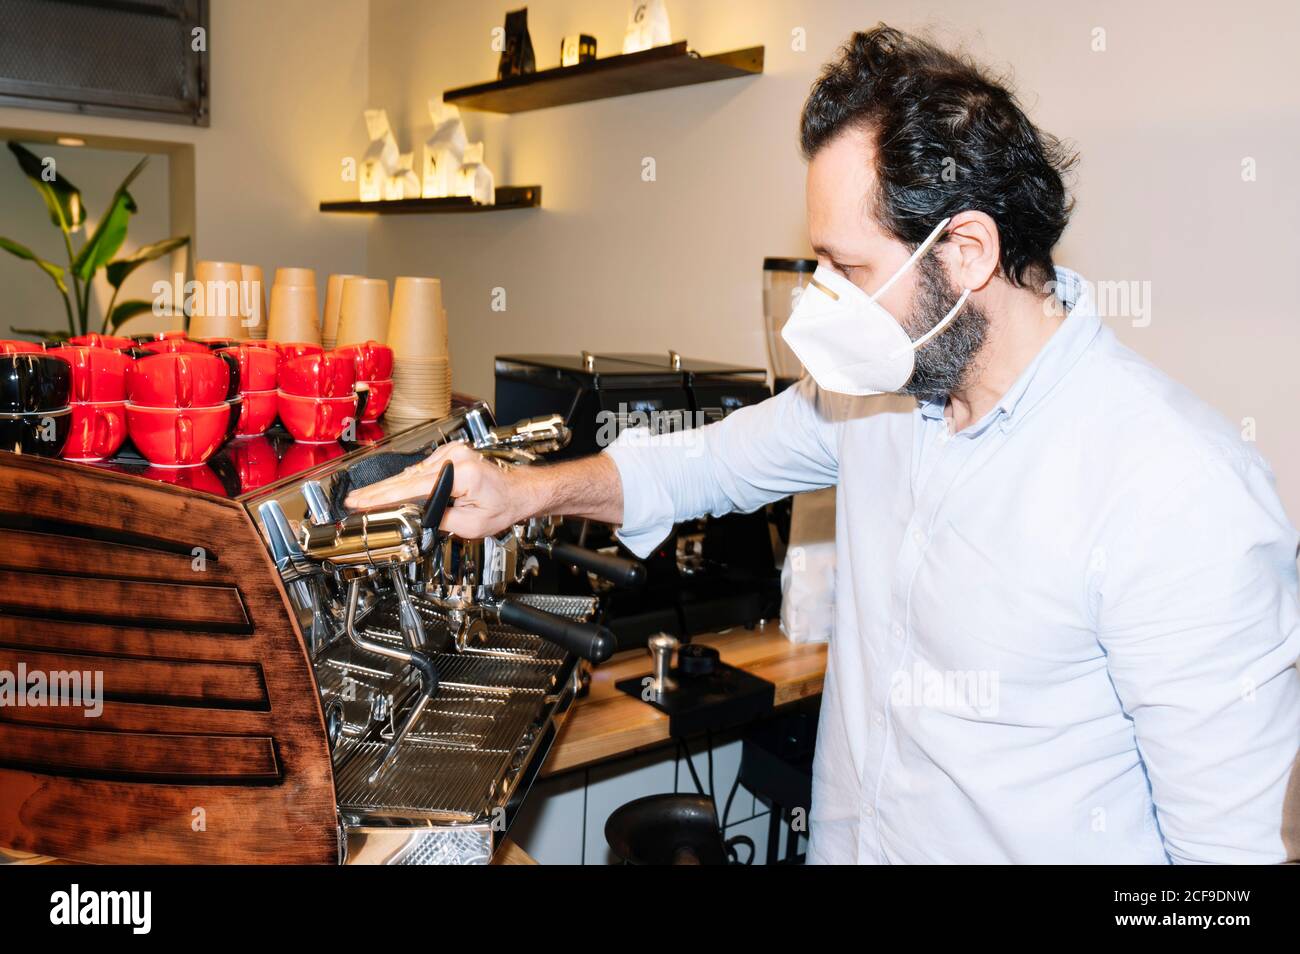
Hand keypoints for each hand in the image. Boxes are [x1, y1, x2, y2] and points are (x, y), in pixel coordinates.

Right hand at [343, 441, 537, 538]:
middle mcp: (454, 457)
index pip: (412, 487)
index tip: (363, 502)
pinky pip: (420, 470)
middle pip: (406, 477)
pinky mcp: (450, 455)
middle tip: (353, 501)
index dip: (384, 497)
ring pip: (411, 473)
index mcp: (460, 473)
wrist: (518, 492)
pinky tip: (390, 490)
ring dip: (390, 487)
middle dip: (378, 491)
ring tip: (365, 499)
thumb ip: (441, 520)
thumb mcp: (471, 525)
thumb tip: (416, 517)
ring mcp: (452, 453)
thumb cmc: (503, 506)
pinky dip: (405, 481)